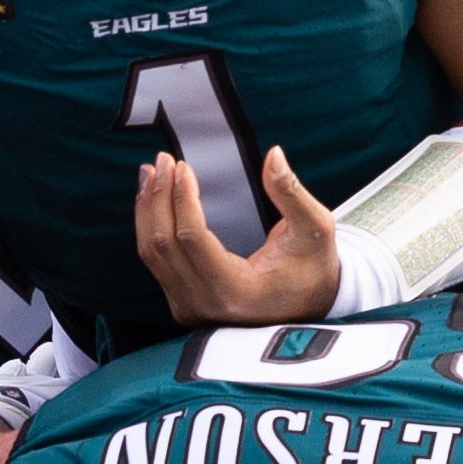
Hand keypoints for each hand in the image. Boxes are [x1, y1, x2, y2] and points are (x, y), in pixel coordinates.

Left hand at [135, 147, 341, 324]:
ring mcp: (192, 309)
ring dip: (147, 210)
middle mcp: (207, 306)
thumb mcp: (315, 228)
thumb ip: (291, 192)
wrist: (311, 305)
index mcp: (238, 291)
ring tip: (150, 173)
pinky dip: (150, 227)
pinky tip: (152, 199)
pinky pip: (156, 263)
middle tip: (163, 160)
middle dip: (159, 197)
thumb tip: (274, 154)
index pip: (192, 238)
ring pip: (152, 255)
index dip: (182, 197)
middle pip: (165, 245)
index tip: (182, 165)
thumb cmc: (315, 265)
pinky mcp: (184, 305)